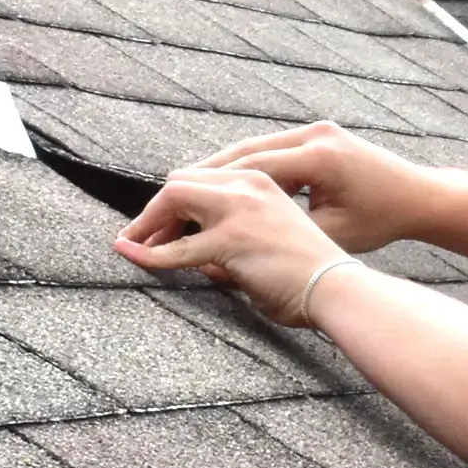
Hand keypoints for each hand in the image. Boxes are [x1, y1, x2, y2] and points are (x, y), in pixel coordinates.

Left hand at [114, 167, 354, 325]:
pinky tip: (135, 258)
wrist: (337, 288)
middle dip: (155, 209)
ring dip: (146, 224)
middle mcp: (248, 186)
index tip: (161, 224)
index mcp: (260, 182)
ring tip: (129, 244)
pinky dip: (150, 254)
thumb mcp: (270, 238)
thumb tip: (199, 259)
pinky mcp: (231, 240)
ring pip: (174, 199)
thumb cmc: (310, 274)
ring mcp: (239, 210)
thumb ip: (235, 237)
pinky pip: (177, 247)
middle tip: (139, 235)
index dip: (175, 201)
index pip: (203, 178)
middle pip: (181, 181)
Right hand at [193, 122, 448, 254]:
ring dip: (218, 171)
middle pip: (243, 151)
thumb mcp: (330, 238)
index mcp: (319, 158)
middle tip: (164, 200)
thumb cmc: (381, 222)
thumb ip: (278, 240)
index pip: (248, 168)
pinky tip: (220, 187)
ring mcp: (316, 130)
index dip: (206, 189)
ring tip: (181, 195)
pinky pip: (269, 149)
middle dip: (202, 177)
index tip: (172, 207)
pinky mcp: (318, 135)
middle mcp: (314, 135)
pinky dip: (243, 167)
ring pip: (252, 147)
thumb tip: (217, 259)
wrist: (420, 196)